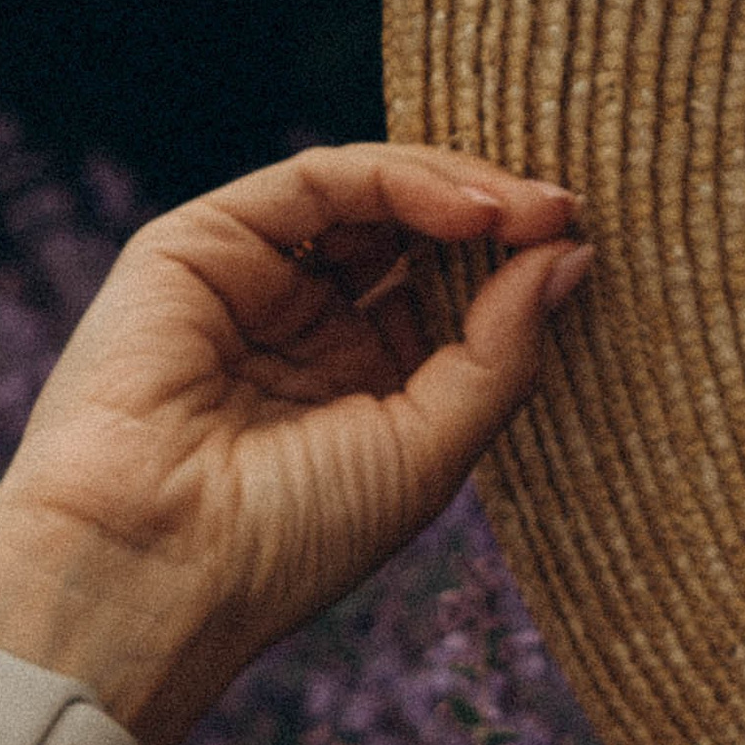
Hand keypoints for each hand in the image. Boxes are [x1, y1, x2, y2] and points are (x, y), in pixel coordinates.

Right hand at [0, 145, 589, 744]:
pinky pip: (315, 183)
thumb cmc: (295, 537)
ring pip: (372, 197)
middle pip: (418, 237)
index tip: (587, 250)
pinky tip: (470, 209)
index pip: (453, 299)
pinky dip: (398, 179)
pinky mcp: (202, 244)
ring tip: (531, 209)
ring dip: (461, 189)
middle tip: (570, 211)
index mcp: (365, 388)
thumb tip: (572, 255)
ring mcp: (256, 283)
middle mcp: (311, 329)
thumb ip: (501, 351)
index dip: (520, 269)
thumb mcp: (431, 450)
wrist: (158, 565)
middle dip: (500, 217)